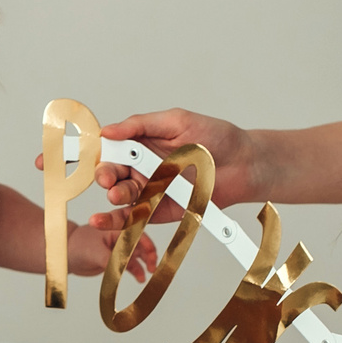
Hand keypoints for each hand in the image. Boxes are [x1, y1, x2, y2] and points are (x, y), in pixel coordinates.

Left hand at [66, 217, 151, 280]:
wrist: (66, 255)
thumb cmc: (77, 246)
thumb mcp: (95, 253)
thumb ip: (112, 260)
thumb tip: (126, 269)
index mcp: (117, 227)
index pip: (138, 233)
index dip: (147, 244)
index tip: (152, 257)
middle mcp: (121, 236)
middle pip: (141, 244)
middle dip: (149, 256)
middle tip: (152, 267)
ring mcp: (120, 247)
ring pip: (137, 256)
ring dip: (143, 265)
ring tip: (144, 277)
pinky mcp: (117, 258)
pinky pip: (131, 265)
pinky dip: (136, 272)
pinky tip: (140, 278)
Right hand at [84, 109, 260, 235]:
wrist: (245, 164)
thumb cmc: (216, 137)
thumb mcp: (176, 121)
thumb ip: (141, 124)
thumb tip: (108, 130)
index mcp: (143, 144)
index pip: (113, 148)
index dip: (101, 152)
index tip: (96, 154)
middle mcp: (143, 167)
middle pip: (113, 173)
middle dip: (106, 175)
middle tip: (109, 177)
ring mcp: (151, 190)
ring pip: (122, 196)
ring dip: (115, 195)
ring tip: (117, 194)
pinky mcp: (160, 211)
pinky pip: (135, 217)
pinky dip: (117, 221)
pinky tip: (102, 221)